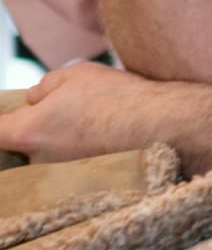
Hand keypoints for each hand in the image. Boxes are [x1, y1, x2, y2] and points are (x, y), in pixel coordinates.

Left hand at [0, 60, 155, 162]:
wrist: (158, 125)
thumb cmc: (114, 97)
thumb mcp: (72, 74)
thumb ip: (43, 87)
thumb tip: (35, 99)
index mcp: (26, 131)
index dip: (1, 119)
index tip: (10, 112)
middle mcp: (38, 158)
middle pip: (18, 144)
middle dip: (28, 126)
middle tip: (53, 107)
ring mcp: (61, 170)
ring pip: (45, 150)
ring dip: (55, 135)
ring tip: (84, 115)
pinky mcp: (84, 174)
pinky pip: (68, 158)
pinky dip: (76, 144)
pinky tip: (99, 127)